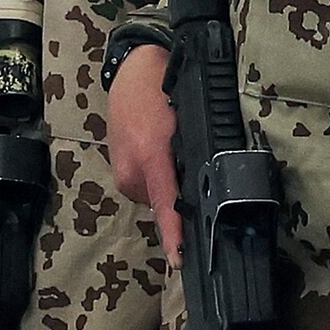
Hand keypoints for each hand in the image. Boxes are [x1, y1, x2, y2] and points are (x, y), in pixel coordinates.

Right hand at [108, 43, 179, 257]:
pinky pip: (147, 186)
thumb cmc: (162, 87)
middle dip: (183, 196)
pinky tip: (161, 152)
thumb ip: (194, 154)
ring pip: (157, 196)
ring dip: (170, 184)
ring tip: (172, 150)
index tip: (179, 260)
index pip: (166, 206)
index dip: (174, 235)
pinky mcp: (119, 172)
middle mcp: (131, 171)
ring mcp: (122, 173)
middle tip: (194, 166)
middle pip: (166, 204)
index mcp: (150, 157)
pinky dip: (158, 177)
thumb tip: (209, 188)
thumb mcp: (186, 119)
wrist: (131, 68)